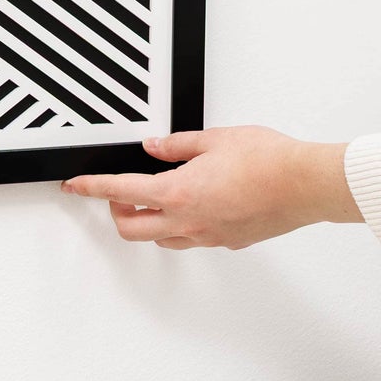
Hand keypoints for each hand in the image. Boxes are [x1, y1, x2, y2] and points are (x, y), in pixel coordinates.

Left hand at [60, 127, 362, 249]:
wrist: (306, 183)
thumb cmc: (268, 160)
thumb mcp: (214, 138)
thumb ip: (177, 145)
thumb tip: (154, 147)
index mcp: (178, 192)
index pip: (119, 190)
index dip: (91, 189)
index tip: (75, 187)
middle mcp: (189, 221)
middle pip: (132, 228)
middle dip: (116, 210)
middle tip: (118, 191)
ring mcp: (209, 236)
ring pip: (162, 238)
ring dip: (149, 221)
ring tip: (155, 198)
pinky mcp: (229, 241)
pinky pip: (193, 239)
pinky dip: (182, 225)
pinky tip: (194, 206)